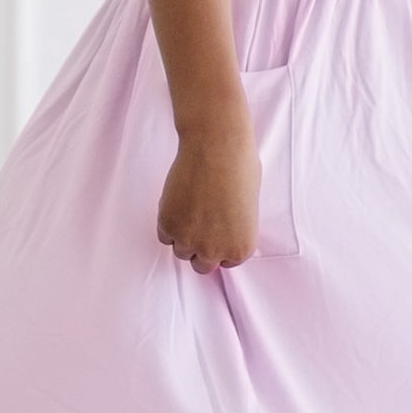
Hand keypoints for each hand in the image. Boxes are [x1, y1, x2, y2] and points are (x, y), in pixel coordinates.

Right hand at [158, 128, 263, 271]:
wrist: (217, 148)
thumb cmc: (239, 168)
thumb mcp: (247, 208)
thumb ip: (233, 229)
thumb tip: (220, 232)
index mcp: (240, 249)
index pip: (224, 262)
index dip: (218, 243)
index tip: (215, 228)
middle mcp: (215, 251)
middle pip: (201, 264)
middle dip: (200, 246)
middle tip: (200, 222)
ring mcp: (189, 241)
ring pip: (180, 251)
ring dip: (183, 234)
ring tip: (191, 207)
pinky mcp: (168, 226)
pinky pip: (164, 235)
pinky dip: (169, 222)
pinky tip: (179, 201)